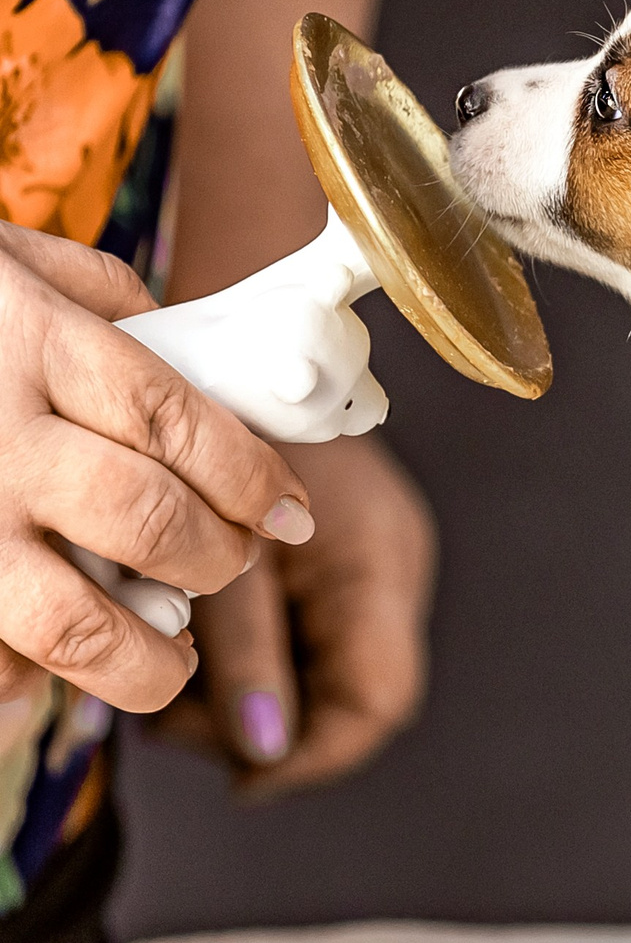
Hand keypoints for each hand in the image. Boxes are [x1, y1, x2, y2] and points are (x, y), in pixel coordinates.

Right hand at [0, 225, 311, 712]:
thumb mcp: (3, 260)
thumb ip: (98, 297)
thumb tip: (193, 347)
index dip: (253, 478)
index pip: (180, 422)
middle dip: (215, 557)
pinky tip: (41, 666)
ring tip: (170, 658)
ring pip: (73, 623)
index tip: (290, 512)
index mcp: (30, 345)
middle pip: (147, 519)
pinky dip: (22, 682)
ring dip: (146, 659)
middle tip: (230, 561)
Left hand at [155, 435, 433, 796]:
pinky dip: (243, 647)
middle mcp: (384, 570)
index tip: (243, 777)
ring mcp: (358, 564)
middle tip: (177, 717)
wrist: (237, 337)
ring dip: (243, 687)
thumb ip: (250, 655)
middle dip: (263, 722)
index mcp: (381, 566)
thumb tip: (260, 753)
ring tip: (172, 666)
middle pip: (345, 692)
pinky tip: (192, 634)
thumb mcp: (232, 557)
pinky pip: (294, 629)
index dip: (317, 755)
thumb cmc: (234, 432)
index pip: (378, 700)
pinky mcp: (325, 555)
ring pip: (314, 668)